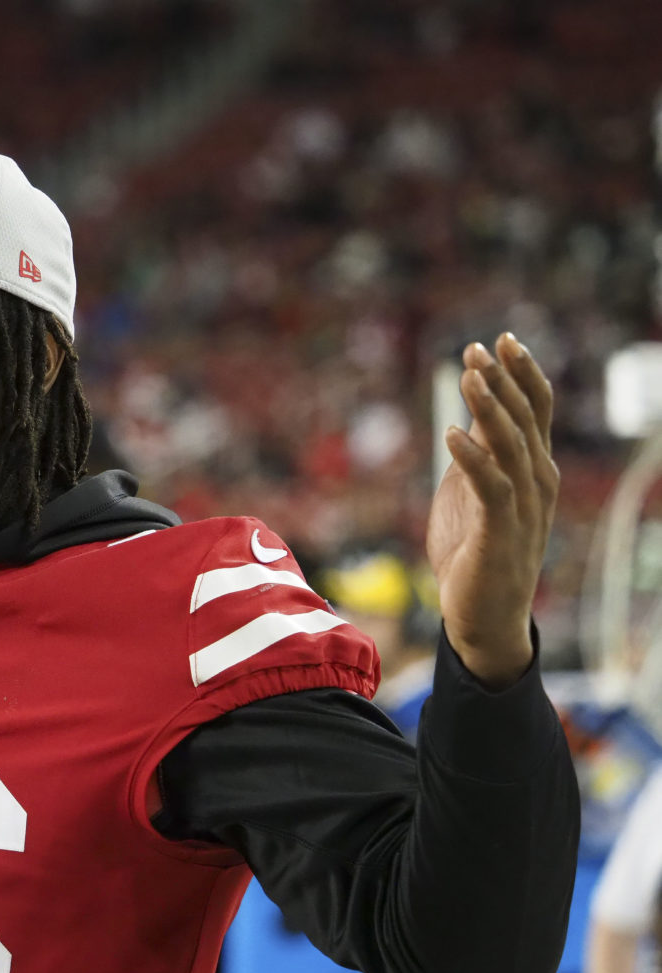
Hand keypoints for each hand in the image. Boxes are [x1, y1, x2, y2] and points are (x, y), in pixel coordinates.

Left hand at [426, 333, 558, 688]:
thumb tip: (469, 417)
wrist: (482, 616)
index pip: (535, 411)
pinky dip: (473, 458)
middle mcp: (537, 483)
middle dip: (505, 380)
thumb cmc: (473, 554)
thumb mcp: (471, 494)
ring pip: (512, 446)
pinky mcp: (500, 532)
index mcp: (532, 470)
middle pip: (527, 419)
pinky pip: (491, 487)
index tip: (500, 339)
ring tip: (469, 375)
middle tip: (480, 346)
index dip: (520, 374)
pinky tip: (452, 434)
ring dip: (491, 408)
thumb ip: (477, 457)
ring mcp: (523, 508)